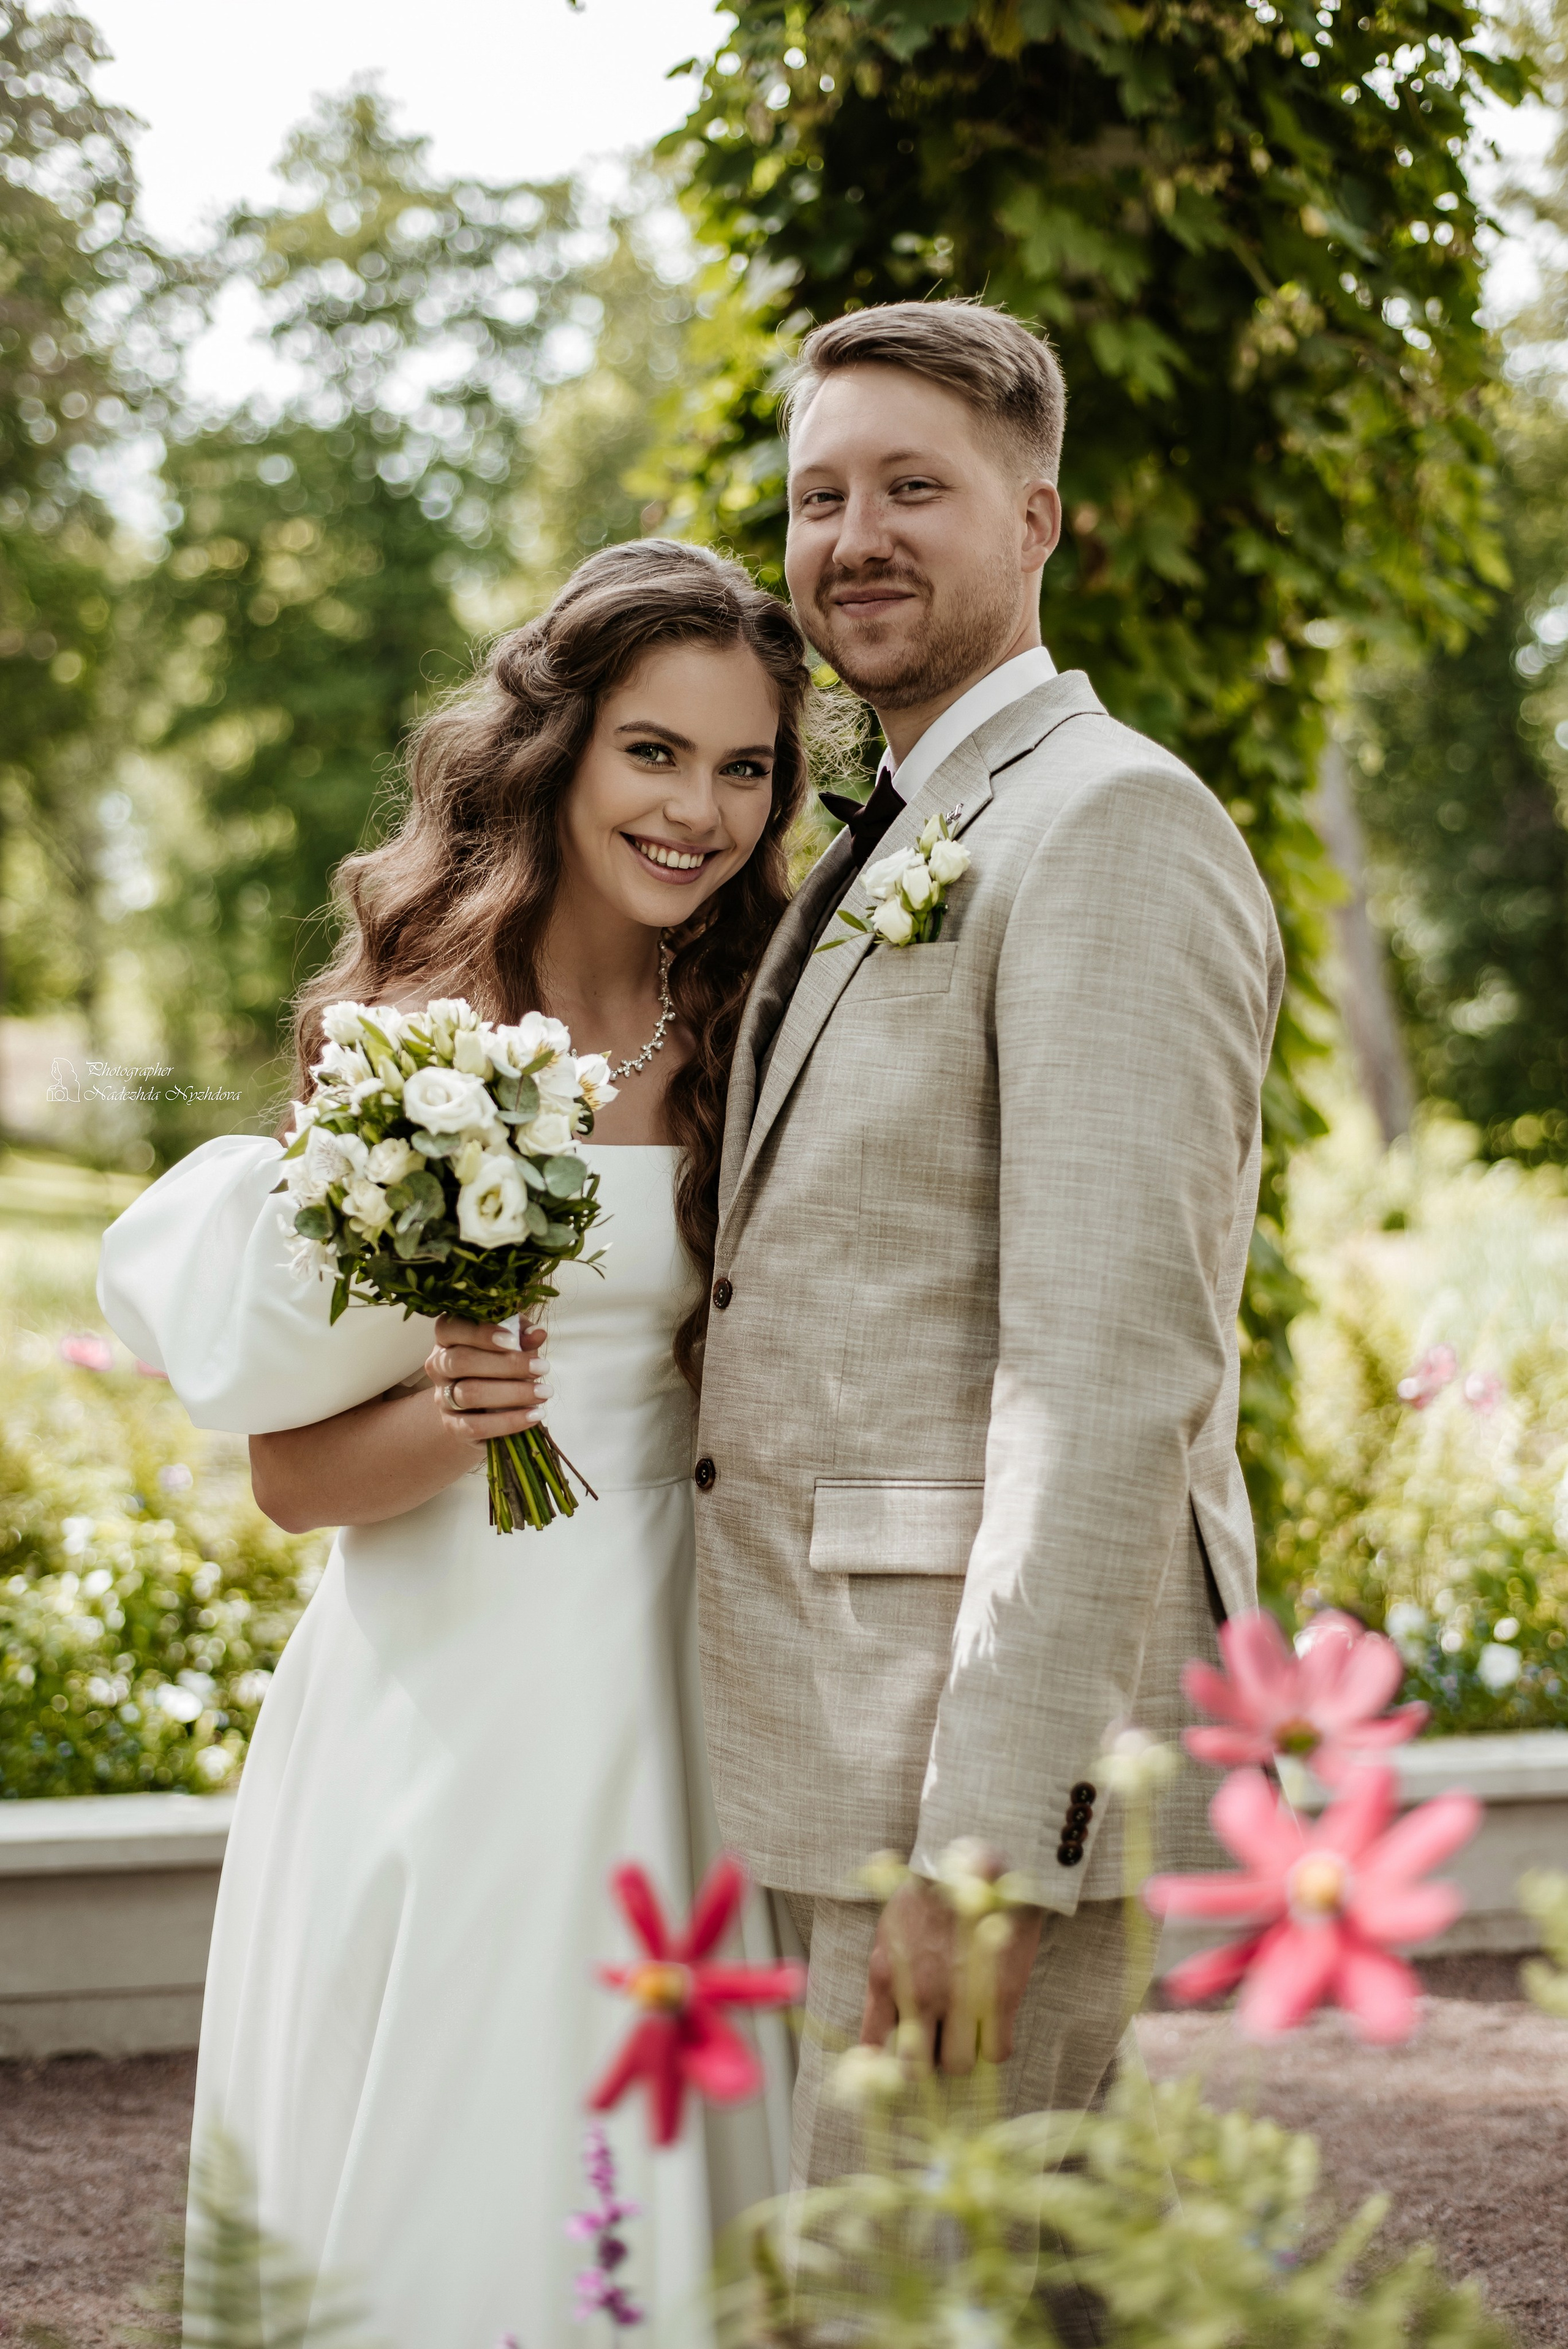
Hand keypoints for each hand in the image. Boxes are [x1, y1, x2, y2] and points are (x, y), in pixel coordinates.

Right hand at [426, 1315, 548, 1448]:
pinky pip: (477, 1425)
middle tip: (543, 1368)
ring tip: (544, 1393)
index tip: (513, 1340)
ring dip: (513, 1393)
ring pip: (470, 1393)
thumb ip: (522, 1336)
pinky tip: (534, 1415)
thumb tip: (537, 1333)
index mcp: (447, 1337)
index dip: (480, 1333)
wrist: (484, 1408)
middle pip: (462, 1361)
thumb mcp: (512, 1345)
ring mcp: (442, 1397)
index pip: (450, 1328)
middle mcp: (438, 1366)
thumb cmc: (499, 1365)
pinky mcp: (452, 1426)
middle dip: (506, 1365)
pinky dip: (509, 1422)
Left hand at [860, 1877, 1042, 2073]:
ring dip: (963, 2054)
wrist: (977, 1860)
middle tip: (940, 2043)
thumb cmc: (930, 1894)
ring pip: (958, 2066)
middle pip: (916, 2068)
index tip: (901, 2059)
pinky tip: (994, 2024)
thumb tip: (876, 2037)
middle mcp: (919, 1994)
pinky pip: (996, 2052)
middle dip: (928, 2061)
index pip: (874, 2047)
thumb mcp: (889, 1933)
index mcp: (886, 1977)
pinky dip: (995, 2045)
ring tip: (969, 2031)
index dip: (887, 2064)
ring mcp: (960, 1999)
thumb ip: (885, 1981)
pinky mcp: (999, 1997)